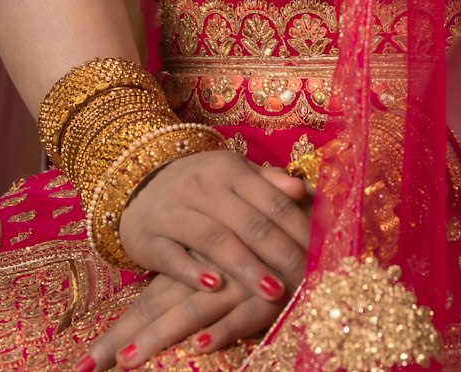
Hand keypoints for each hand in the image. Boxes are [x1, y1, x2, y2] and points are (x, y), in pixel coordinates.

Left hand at [81, 261, 291, 369]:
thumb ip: (205, 287)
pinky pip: (244, 314)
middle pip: (160, 310)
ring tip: (128, 358)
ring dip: (160, 336)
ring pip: (192, 312)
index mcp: (195, 273)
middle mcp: (209, 277)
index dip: (121, 331)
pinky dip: (224, 329)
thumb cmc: (274, 247)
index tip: (84, 363)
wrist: (319, 226)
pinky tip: (202, 345)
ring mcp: (237, 284)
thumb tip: (177, 328)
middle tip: (89, 365)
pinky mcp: (270, 293)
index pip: (151, 304)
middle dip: (125, 339)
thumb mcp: (235, 265)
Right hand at [82, 158, 312, 368]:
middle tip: (306, 280)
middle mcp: (202, 187)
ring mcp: (173, 211)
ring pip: (214, 239)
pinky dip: (193, 272)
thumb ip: (268, 184)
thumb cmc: (200, 186)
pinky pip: (172, 255)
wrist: (139, 185)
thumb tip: (303, 190)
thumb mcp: (234, 176)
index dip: (300, 228)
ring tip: (272, 291)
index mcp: (230, 170)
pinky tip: (214, 287)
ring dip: (245, 266)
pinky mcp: (148, 237)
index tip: (322, 254)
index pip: (273, 201)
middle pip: (249, 223)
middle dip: (280, 253)